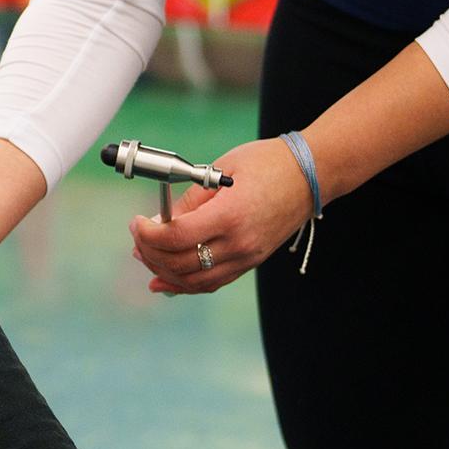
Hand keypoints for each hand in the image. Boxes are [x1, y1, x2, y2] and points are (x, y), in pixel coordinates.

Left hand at [128, 136, 311, 295]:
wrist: (310, 175)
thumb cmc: (268, 163)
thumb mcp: (222, 169)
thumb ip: (192, 198)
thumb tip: (162, 219)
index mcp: (230, 215)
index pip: (178, 236)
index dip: (149, 233)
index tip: (137, 222)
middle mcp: (239, 243)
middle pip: (182, 263)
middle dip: (151, 252)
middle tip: (137, 236)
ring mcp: (247, 257)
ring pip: (195, 281)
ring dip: (164, 272)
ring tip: (145, 257)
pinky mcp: (251, 262)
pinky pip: (212, 282)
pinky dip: (185, 285)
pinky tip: (165, 281)